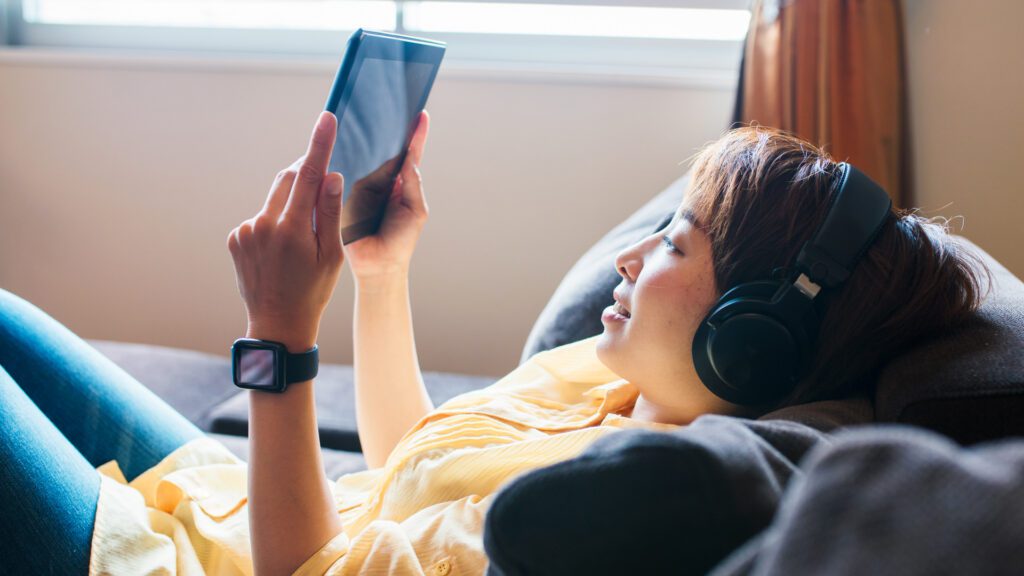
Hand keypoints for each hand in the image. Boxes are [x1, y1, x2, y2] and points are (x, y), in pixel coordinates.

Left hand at [227, 111, 343, 350]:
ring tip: (300, 241)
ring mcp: (245, 231)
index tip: (327, 118)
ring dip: (290, 205)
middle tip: (323, 188)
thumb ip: (330, 213)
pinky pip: (261, 217)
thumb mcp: (331, 254)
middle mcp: (263, 225)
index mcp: (292, 229)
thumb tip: (331, 176)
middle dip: (306, 175)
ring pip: (274, 199)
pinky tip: (282, 251)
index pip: (308, 174)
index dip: (319, 144)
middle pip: (288, 179)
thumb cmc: (312, 291)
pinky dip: (275, 222)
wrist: (277, 324)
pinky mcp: (235, 238)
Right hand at [343, 110, 429, 284]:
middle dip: (386, 129)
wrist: (378, 267)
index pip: (409, 154)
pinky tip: (342, 146)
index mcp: (401, 183)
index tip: (421, 112)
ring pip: (361, 160)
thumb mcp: (415, 211)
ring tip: (365, 117)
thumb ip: (414, 185)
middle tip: (389, 103)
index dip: (415, 134)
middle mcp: (381, 181)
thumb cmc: (401, 241)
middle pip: (382, 151)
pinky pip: (342, 176)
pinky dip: (342, 162)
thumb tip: (411, 159)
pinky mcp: (343, 196)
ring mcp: (361, 187)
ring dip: (362, 142)